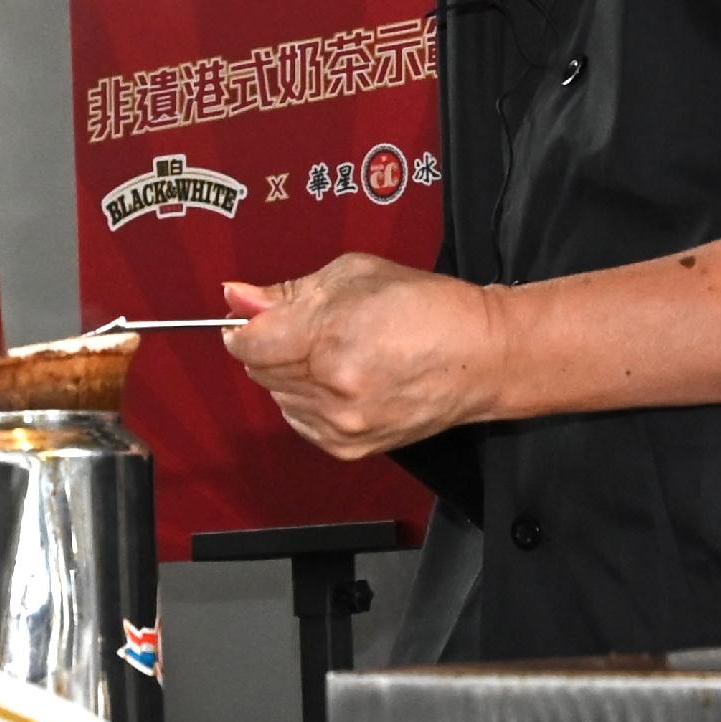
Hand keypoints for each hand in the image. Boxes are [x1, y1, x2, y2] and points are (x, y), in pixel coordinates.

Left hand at [222, 257, 510, 458]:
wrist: (481, 357)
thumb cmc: (430, 309)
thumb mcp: (355, 274)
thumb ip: (289, 291)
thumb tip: (238, 297)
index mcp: (330, 338)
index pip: (248, 343)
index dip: (245, 325)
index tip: (252, 317)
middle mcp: (332, 389)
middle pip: (259, 371)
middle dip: (273, 345)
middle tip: (309, 327)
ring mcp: (342, 424)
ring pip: (279, 397)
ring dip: (293, 374)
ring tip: (337, 353)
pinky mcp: (350, 447)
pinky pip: (301, 421)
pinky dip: (309, 401)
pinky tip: (341, 380)